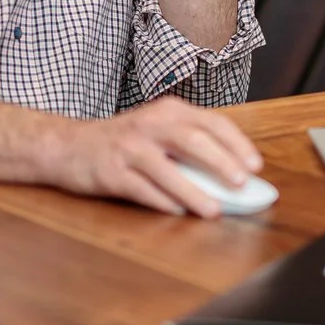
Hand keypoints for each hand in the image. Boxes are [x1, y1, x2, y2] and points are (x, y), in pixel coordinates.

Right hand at [45, 96, 262, 216]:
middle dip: (221, 163)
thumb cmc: (124, 142)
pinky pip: (141, 189)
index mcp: (168, 111)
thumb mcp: (157, 131)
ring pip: (167, 169)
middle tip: (241, 184)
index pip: (211, 122)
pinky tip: (178, 212)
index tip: (255, 166)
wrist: (68, 146)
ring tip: (214, 210)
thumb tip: (232, 176)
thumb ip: (190, 146)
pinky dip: (162, 202)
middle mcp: (149, 125)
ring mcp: (128, 148)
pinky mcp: (110, 172)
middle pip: (192, 140)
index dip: (236, 144)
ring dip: (194, 191)